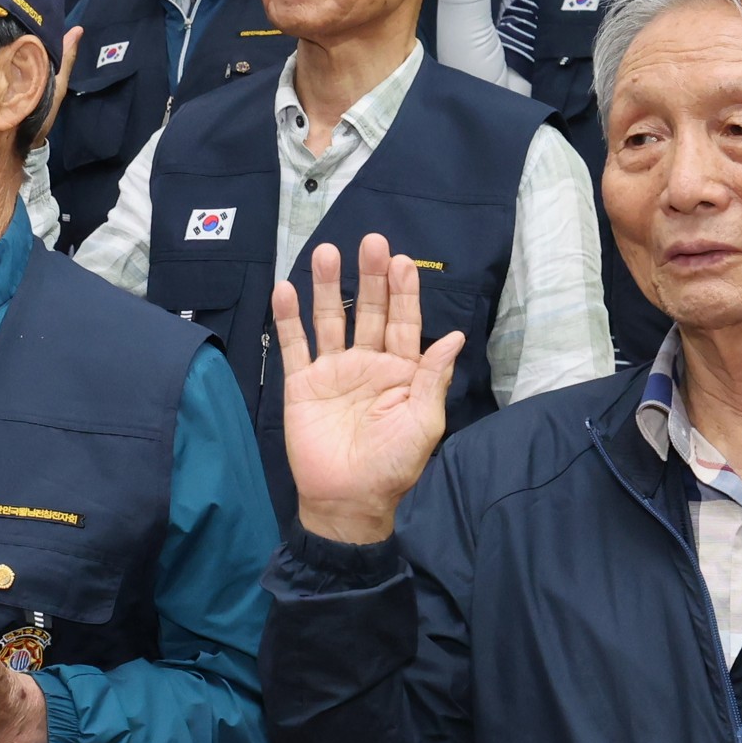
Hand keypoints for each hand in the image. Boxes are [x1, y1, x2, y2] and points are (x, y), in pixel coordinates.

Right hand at [272, 237, 462, 543]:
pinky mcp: (302, 384)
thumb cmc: (393, 465)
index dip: (404, 293)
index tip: (402, 262)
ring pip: (331, 319)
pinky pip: (294, 345)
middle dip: (371, 277)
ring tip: (327, 252)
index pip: (405, 323)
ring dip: (330, 287)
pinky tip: (286, 289)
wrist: (348, 500)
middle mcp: (368, 363)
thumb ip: (432, 377)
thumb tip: (455, 337)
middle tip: (371, 242)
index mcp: (402, 372)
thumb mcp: (424, 422)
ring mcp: (333, 371)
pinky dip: (288, 318)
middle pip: (370, 312)